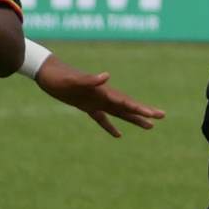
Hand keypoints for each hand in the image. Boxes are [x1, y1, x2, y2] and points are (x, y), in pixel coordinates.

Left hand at [36, 56, 166, 136]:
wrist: (47, 73)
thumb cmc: (59, 76)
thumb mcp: (73, 80)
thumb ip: (90, 79)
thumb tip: (107, 76)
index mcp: (103, 91)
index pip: (126, 102)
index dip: (140, 109)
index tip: (154, 115)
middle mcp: (102, 96)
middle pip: (128, 107)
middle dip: (144, 112)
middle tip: (161, 116)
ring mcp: (95, 101)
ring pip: (119, 113)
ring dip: (133, 119)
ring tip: (149, 127)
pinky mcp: (86, 105)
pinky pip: (102, 118)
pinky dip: (110, 126)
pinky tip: (118, 135)